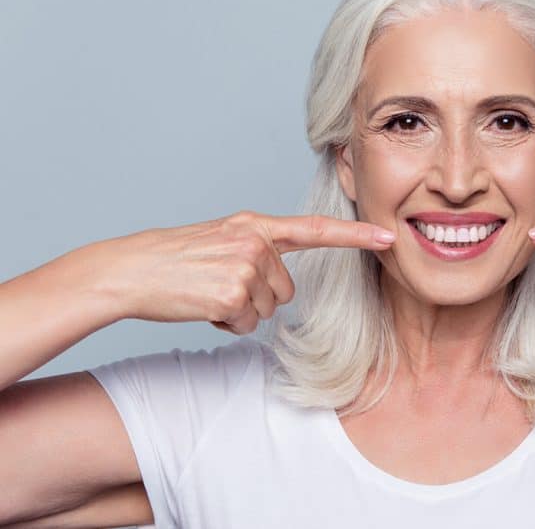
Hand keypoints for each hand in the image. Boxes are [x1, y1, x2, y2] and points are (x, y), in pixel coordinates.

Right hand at [95, 210, 395, 334]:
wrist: (131, 270)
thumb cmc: (176, 259)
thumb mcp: (222, 239)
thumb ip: (258, 248)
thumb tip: (282, 281)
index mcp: (255, 225)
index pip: (315, 229)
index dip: (355, 236)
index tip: (388, 237)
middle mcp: (256, 241)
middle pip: (287, 289)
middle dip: (258, 297)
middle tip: (219, 285)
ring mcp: (245, 267)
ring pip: (268, 309)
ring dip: (241, 311)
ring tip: (208, 292)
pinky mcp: (233, 293)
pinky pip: (247, 324)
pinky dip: (227, 324)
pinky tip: (203, 306)